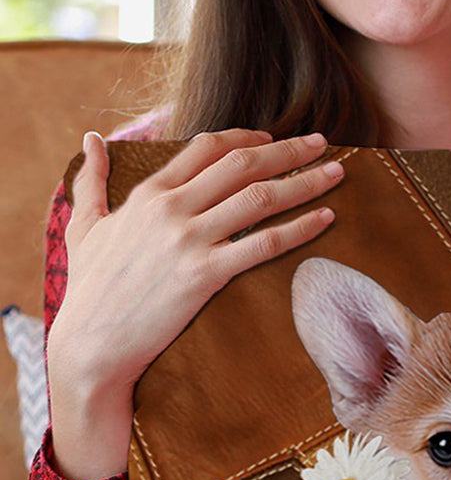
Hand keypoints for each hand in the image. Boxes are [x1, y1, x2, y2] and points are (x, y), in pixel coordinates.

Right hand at [50, 126, 344, 393]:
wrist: (93, 341)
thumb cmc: (91, 289)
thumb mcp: (83, 226)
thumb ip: (91, 181)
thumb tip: (91, 139)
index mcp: (149, 193)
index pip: (207, 147)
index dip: (247, 138)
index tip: (274, 139)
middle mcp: (172, 208)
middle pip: (242, 164)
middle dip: (289, 150)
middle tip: (323, 143)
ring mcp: (190, 240)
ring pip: (260, 198)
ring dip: (305, 181)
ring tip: (337, 173)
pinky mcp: (206, 274)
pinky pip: (265, 243)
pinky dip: (301, 228)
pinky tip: (326, 218)